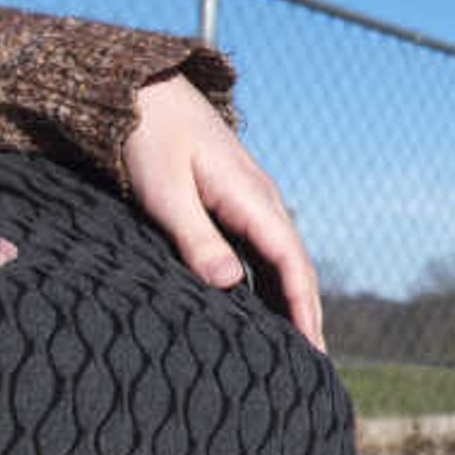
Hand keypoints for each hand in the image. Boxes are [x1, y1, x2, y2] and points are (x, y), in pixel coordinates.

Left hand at [123, 73, 325, 348]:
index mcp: (250, 197)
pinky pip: (263, 248)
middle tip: (314, 364)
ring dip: (292, 300)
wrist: (140, 90)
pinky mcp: (232, 200)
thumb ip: (195, 237)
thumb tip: (230, 285)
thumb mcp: (164, 191)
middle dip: (307, 314)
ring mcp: (249, 199)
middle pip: (295, 265)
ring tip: (296, 345)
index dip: (303, 308)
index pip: (290, 262)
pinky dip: (271, 281)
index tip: (311, 349)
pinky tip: (263, 305)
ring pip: (281, 258)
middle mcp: (260, 199)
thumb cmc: (146, 137)